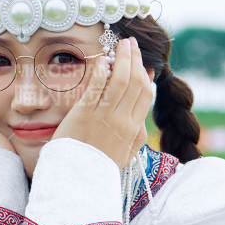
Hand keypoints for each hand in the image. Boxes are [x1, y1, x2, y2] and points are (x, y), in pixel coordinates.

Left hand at [51, 38, 154, 168]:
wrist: (78, 179)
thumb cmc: (98, 166)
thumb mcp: (125, 155)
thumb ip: (136, 137)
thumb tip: (143, 121)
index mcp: (134, 129)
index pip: (145, 95)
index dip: (145, 75)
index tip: (143, 63)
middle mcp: (123, 120)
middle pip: (135, 83)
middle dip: (135, 60)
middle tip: (132, 45)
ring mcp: (104, 116)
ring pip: (120, 81)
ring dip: (122, 59)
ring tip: (121, 45)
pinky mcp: (85, 114)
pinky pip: (97, 88)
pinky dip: (101, 72)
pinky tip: (103, 60)